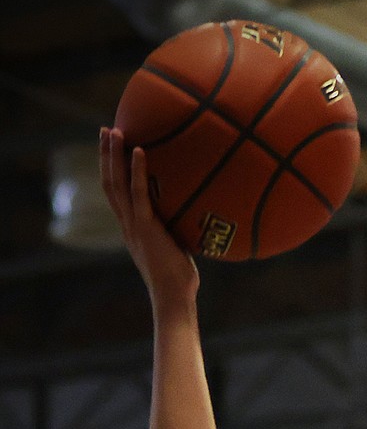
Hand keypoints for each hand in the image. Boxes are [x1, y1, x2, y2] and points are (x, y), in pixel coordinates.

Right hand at [99, 126, 198, 304]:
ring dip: (113, 156)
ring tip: (114, 131)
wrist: (174, 299)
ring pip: (115, 184)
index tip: (112, 150)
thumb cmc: (180, 280)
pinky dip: (136, 171)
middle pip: (109, 183)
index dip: (111, 171)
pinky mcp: (146, 228)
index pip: (116, 195)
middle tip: (105, 130)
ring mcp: (134, 226)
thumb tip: (197, 216)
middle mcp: (127, 224)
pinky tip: (140, 150)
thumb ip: (178, 231)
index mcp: (132, 229)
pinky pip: (138, 194)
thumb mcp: (177, 248)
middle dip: (105, 156)